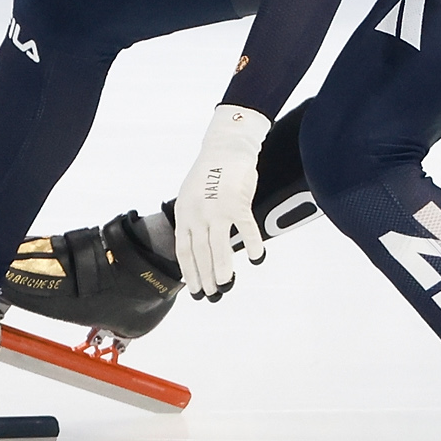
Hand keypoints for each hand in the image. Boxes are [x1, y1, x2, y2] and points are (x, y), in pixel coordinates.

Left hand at [172, 104, 271, 300]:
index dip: (189, 272)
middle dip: (205, 276)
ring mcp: (216, 208)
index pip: (183, 250)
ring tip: (226, 285)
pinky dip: (252, 244)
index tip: (195, 290)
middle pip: (200, 252)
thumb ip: (191, 220)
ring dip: (222, 268)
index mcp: (184, 213)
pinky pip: (246, 228)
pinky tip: (256, 258)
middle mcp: (197, 213)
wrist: (225, 147)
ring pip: (218, 245)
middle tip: (213, 293)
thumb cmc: (210, 173)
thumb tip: (194, 246)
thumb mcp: (190, 196)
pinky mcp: (236, 201)